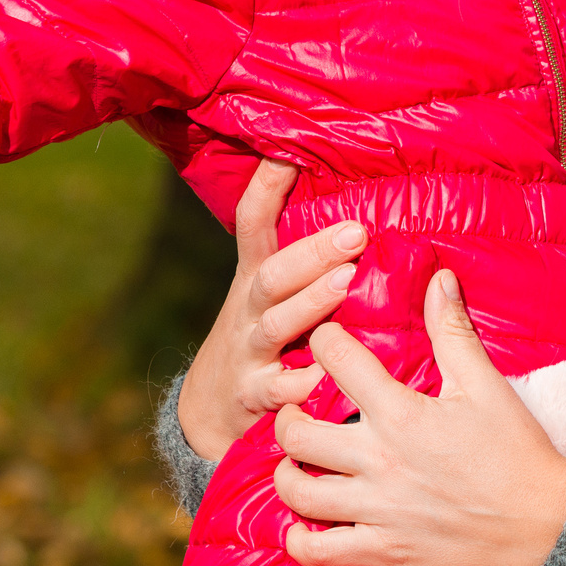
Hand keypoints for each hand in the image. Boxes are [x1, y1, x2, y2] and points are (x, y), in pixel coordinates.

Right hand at [177, 161, 364, 459]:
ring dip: (312, 303)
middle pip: (273, 274)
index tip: (288, 154)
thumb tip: (347, 201)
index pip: (253, 223)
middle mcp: (250, 309)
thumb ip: (301, 254)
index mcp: (256, 277)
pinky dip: (309, 383)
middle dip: (313, 252)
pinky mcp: (257, 396)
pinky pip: (284, 389)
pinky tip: (337, 375)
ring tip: (347, 283)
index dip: (266, 187)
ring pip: (278, 325)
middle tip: (356, 231)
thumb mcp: (270, 292)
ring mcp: (251, 352)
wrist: (209, 410)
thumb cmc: (260, 336)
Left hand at [272, 267, 565, 565]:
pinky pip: (320, 553)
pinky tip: (301, 524)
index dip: (323, 340)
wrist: (544, 525)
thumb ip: (453, 331)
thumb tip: (439, 278)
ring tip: (295, 461)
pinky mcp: (384, 551)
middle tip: (297, 409)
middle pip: (297, 434)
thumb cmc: (516, 452)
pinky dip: (300, 540)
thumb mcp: (485, 385)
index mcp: (402, 414)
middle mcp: (380, 461)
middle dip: (287, 415)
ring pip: (298, 493)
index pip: (337, 360)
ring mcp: (378, 510)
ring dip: (287, 473)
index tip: (326, 341)